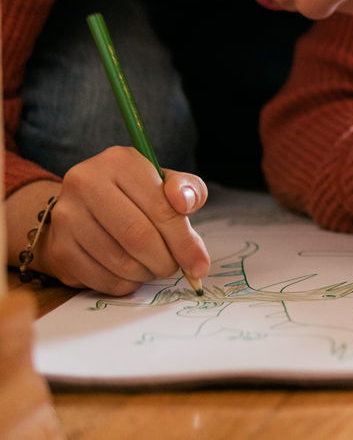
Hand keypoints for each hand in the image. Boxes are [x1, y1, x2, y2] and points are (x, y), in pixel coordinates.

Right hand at [14, 147, 210, 294]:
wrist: (82, 206)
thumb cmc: (134, 195)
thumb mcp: (163, 182)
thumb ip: (187, 190)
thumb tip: (186, 204)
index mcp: (119, 162)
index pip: (161, 209)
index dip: (185, 242)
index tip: (200, 265)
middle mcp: (85, 184)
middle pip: (138, 238)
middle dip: (166, 261)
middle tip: (175, 268)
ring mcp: (66, 217)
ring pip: (120, 262)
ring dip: (146, 274)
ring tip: (153, 267)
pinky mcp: (58, 248)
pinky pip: (101, 279)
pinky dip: (125, 284)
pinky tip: (131, 273)